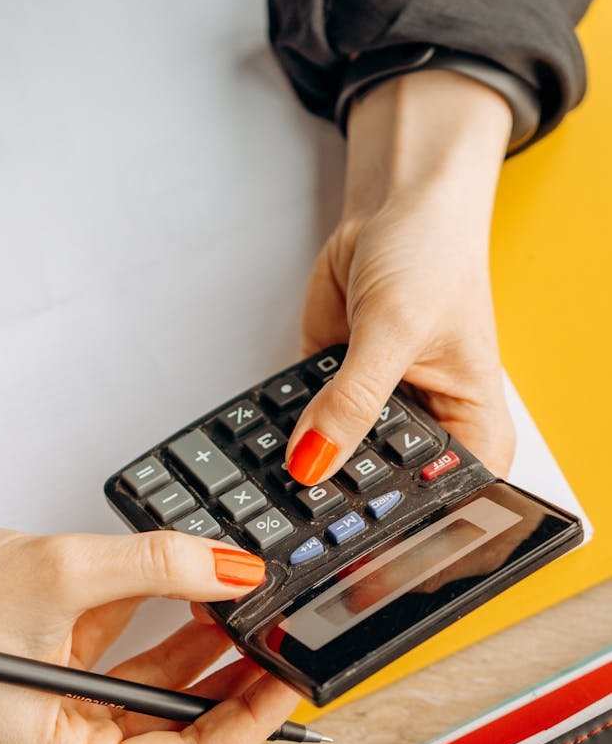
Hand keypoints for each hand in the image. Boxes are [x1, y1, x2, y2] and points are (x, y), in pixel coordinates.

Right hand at [0, 527, 297, 743]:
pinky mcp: (62, 679)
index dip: (254, 718)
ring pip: (163, 692)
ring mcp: (66, 717)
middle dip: (237, 677)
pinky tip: (200, 594)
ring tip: (253, 608)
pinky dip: (165, 627)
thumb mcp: (57, 577)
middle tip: (281, 636)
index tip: (291, 677)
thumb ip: (159, 567)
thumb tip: (234, 569)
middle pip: (184, 728)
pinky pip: (132, 661)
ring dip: (207, 647)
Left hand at [286, 70, 515, 485]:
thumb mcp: (396, 329)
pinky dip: (287, 427)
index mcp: (470, 430)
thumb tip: (314, 460)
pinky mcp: (335, 394)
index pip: (444, 501)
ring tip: (282, 467)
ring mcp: (375, 415)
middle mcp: (425, 431)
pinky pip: (305, 426)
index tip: (356, 536)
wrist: (395, 206)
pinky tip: (273, 432)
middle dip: (343, 495)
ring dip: (307, 461)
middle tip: (305, 499)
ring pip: (336, 461)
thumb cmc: (433, 255)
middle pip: (383, 490)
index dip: (403, 523)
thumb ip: (353, 401)